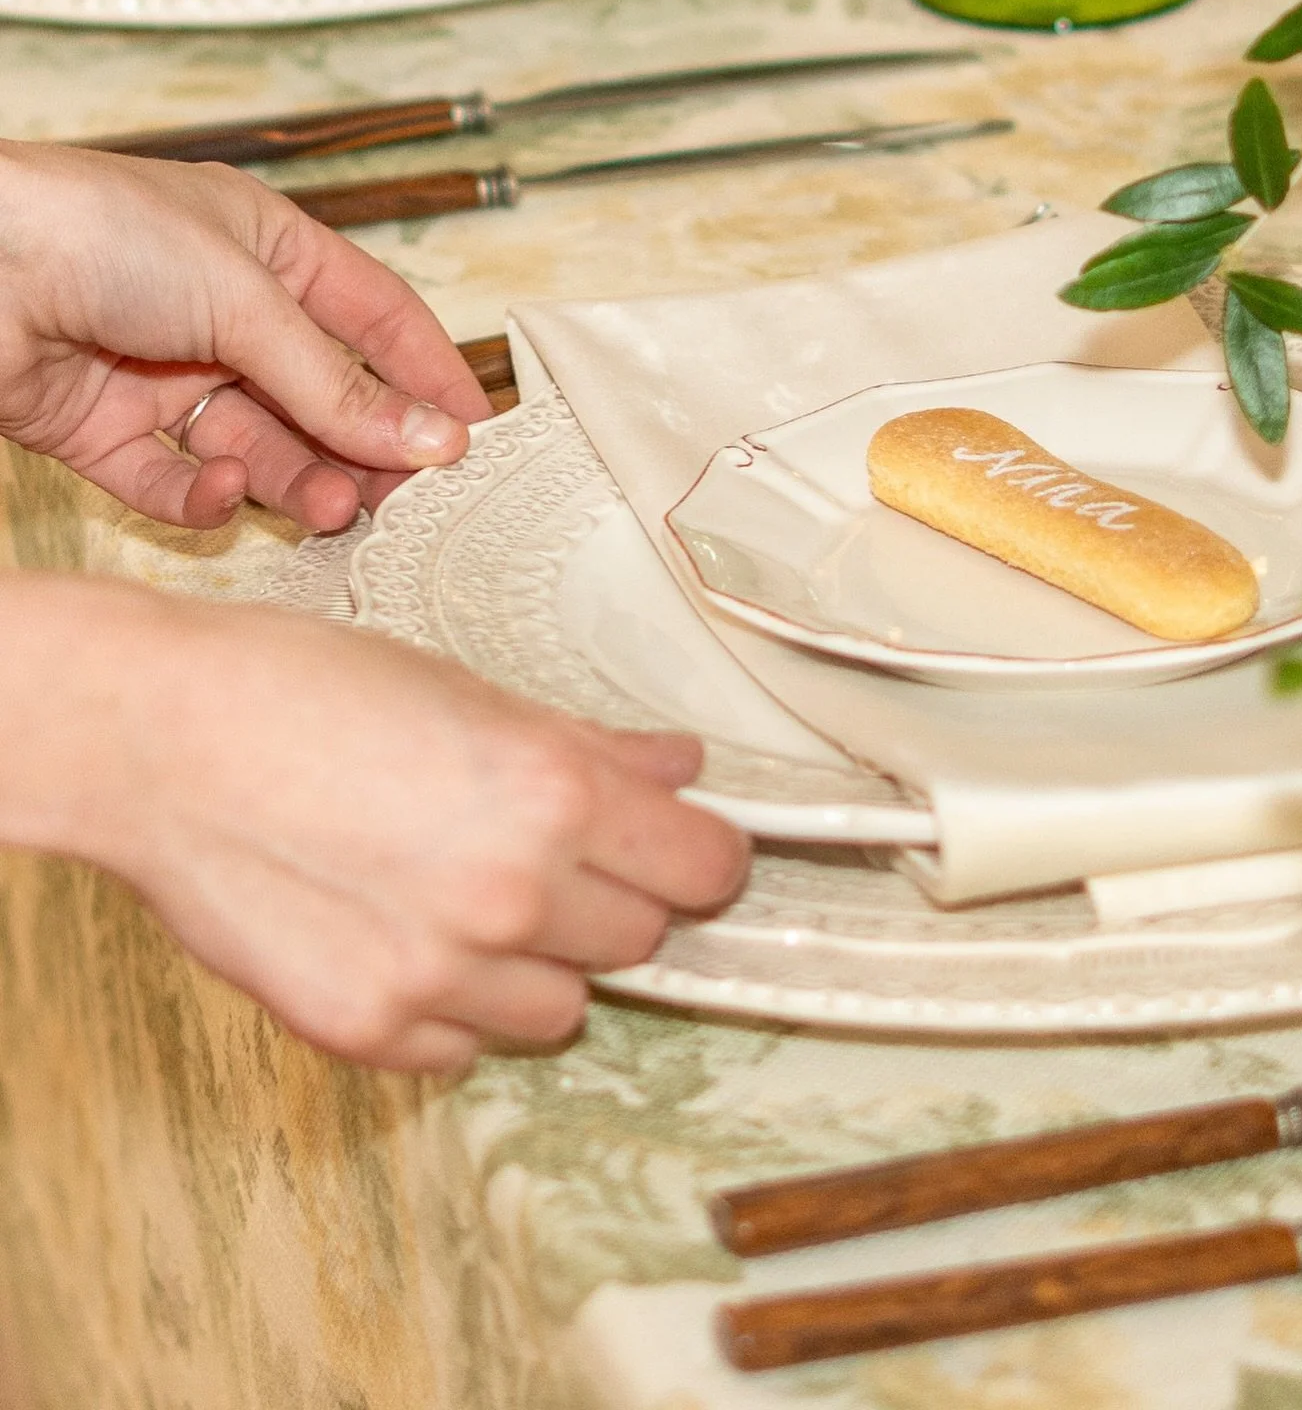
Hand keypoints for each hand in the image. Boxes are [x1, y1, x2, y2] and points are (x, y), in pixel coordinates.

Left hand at [0, 140, 487, 531]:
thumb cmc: (93, 231)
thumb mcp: (244, 299)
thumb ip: (336, 383)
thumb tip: (432, 440)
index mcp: (264, 248)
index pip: (374, 317)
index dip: (426, 374)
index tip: (473, 436)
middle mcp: (218, 314)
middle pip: (319, 397)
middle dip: (361, 447)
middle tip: (404, 498)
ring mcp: (162, 374)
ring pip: (258, 448)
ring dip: (297, 480)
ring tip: (327, 506)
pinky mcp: (104, 430)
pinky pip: (177, 481)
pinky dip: (204, 495)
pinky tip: (217, 487)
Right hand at [26, 577, 748, 1070]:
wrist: (160, 740)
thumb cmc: (304, 689)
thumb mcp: (466, 689)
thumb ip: (589, 747)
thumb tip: (679, 767)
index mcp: (552, 794)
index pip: (706, 868)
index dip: (701, 854)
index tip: (684, 847)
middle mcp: (511, 896)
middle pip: (641, 939)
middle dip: (611, 898)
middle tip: (548, 854)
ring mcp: (438, 976)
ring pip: (561, 1007)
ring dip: (536, 964)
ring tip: (461, 896)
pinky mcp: (367, 1030)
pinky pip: (461, 1047)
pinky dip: (449, 1008)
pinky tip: (398, 933)